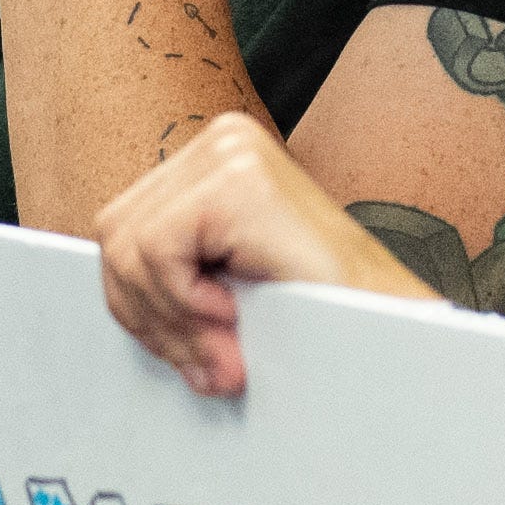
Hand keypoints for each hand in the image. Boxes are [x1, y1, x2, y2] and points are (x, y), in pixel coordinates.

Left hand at [91, 110, 411, 396]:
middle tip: (201, 365)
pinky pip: (156, 251)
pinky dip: (183, 303)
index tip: (184, 353)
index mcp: (215, 156)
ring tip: (221, 355)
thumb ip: (168, 276)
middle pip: (114, 234)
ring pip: (127, 247)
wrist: (392, 329)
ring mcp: (229, 152)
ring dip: (168, 319)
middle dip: (146, 315)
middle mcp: (221, 139)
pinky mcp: (236, 181)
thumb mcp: (222, 285)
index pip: (123, 227)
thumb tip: (111, 298)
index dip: (138, 303)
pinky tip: (232, 318)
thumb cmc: (321, 313)